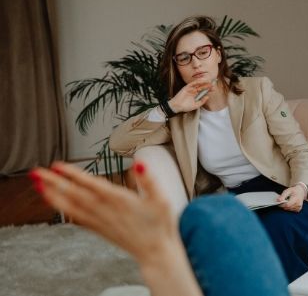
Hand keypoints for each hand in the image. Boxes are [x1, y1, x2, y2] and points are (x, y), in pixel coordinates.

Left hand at [30, 162, 178, 264]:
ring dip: (53, 195)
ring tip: (38, 184)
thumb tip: (139, 163)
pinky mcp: (99, 229)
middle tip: (36, 171)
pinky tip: (55, 202)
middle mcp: (106, 211)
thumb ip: (149, 180)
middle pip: (75, 195)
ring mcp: (100, 221)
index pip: (92, 185)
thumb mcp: (161, 200)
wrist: (155, 252)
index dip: (74, 175)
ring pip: (71, 207)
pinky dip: (63, 208)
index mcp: (120, 201)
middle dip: (54, 182)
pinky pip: (76, 217)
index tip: (58, 165)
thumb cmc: (159, 226)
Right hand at [168, 79, 214, 113]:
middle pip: (202, 87)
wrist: (177, 106)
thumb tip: (208, 96)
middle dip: (207, 86)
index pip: (203, 92)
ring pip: (198, 85)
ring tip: (208, 82)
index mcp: (196, 96)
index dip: (208, 90)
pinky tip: (201, 81)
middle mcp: (194, 92)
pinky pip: (192, 84)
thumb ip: (202, 101)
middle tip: (213, 84)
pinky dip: (197, 82)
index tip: (213, 89)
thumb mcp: (196, 105)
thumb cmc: (185, 107)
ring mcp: (190, 89)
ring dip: (203, 83)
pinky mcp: (186, 87)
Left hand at [277, 185, 305, 212]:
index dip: (282, 204)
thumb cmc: (293, 191)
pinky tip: (289, 204)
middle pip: (288, 208)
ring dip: (286, 207)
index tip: (279, 202)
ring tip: (285, 202)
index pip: (287, 204)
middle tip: (281, 202)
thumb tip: (278, 200)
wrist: (301, 192)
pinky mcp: (298, 210)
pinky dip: (289, 208)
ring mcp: (299, 207)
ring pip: (289, 209)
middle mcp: (298, 204)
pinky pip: (291, 210)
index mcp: (296, 198)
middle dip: (283, 205)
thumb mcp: (288, 191)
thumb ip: (283, 195)